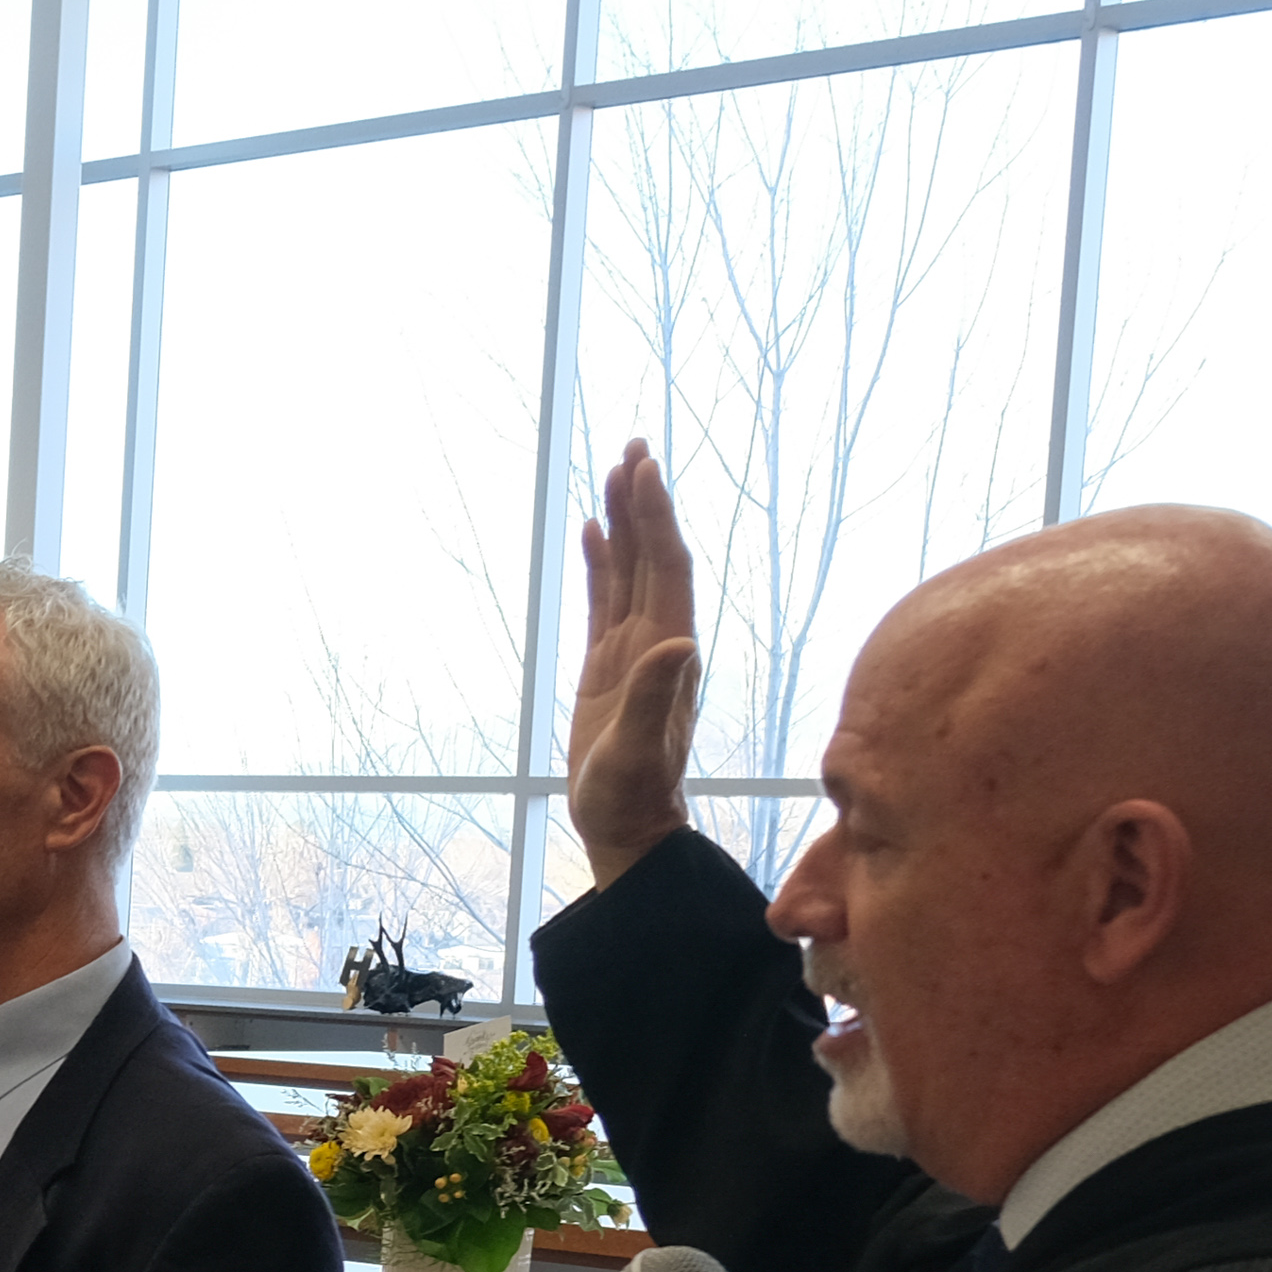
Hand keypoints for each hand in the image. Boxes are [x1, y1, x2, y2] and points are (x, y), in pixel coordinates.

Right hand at [563, 441, 702, 890]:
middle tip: (634, 445)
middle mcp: (658, 641)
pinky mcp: (607, 666)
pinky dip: (601, 562)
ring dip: (624, 522)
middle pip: (654, 557)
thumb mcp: (636, 749)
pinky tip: (592, 532)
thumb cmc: (631, 795)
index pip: (667, 569)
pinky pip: (606, 600)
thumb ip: (654, 696)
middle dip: (645, 501)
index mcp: (670, 652)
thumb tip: (680, 642)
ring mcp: (633, 651)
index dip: (656, 519)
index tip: (643, 471)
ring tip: (614, 469)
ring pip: (630, 571)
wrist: (627, 825)